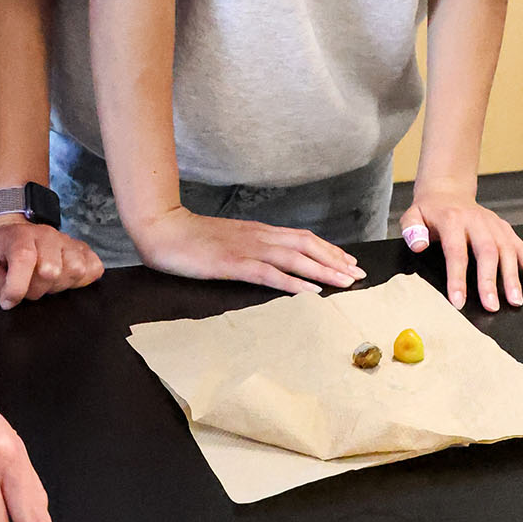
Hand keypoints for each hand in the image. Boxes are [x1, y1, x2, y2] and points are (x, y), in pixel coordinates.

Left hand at [0, 219, 102, 310]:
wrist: (15, 231)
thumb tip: (2, 288)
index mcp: (19, 237)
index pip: (24, 258)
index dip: (16, 286)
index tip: (8, 301)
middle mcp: (47, 236)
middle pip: (51, 270)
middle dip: (35, 289)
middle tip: (26, 287)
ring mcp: (68, 242)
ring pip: (74, 270)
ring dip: (58, 286)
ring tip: (44, 283)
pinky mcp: (84, 251)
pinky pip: (93, 269)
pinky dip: (81, 280)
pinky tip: (63, 279)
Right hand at [129, 205, 365, 295]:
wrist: (163, 229)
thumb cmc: (192, 240)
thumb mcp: (229, 241)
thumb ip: (251, 249)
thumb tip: (273, 263)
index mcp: (259, 232)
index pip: (303, 238)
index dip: (329, 249)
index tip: (350, 261)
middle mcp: (260, 236)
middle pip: (307, 246)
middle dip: (336, 260)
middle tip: (359, 274)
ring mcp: (248, 249)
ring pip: (295, 258)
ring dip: (323, 270)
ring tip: (345, 282)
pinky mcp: (234, 263)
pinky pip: (269, 274)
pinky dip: (293, 282)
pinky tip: (310, 292)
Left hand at [399, 189, 522, 311]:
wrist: (448, 191)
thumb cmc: (430, 211)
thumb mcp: (413, 216)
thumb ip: (412, 230)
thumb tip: (419, 246)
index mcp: (453, 220)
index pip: (456, 251)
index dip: (457, 277)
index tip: (459, 301)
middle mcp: (477, 221)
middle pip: (487, 251)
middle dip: (490, 281)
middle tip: (492, 306)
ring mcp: (494, 224)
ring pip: (507, 250)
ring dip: (514, 277)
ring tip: (516, 301)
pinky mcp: (506, 229)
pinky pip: (521, 247)